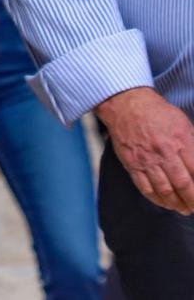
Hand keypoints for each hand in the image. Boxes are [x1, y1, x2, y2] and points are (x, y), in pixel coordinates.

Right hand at [99, 88, 193, 213]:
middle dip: (192, 200)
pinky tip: (164, 203)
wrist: (126, 104)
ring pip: (164, 190)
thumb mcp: (184, 124)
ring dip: (176, 204)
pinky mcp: (132, 163)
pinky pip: (144, 187)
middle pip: (183, 185)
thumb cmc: (158, 113)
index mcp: (181, 141)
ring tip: (183, 209)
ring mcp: (146, 159)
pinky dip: (156, 199)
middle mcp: (164, 152)